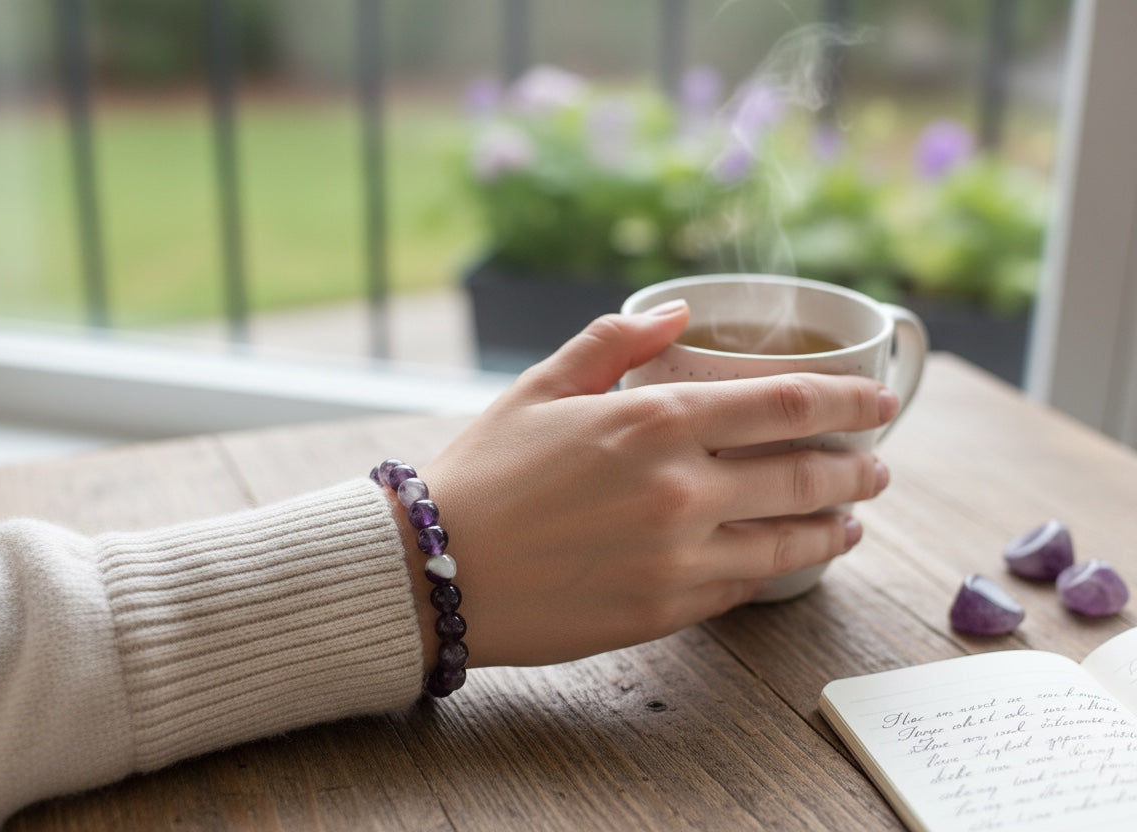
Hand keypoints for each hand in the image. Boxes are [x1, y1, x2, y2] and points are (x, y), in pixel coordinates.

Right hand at [409, 300, 896, 667]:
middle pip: (808, 475)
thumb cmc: (484, 472)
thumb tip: (679, 310)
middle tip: (878, 465)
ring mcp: (678, 557)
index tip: (882, 401)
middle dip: (859, 468)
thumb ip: (614, 341)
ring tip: (852, 519)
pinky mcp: (664, 612)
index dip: (850, 401)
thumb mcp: (540, 387)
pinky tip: (788, 560)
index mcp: (655, 421)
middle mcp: (681, 489)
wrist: (432, 571)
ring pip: (791, 542)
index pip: (789, 403)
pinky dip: (777, 570)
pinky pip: (743, 588)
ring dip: (835, 527)